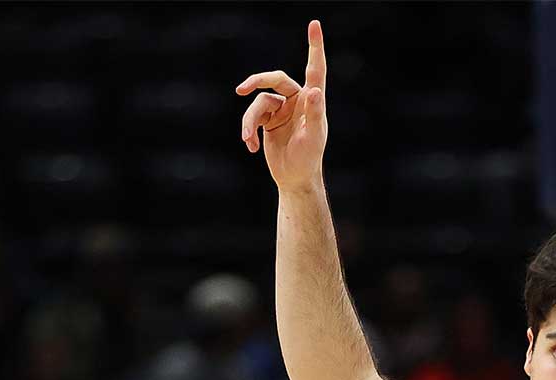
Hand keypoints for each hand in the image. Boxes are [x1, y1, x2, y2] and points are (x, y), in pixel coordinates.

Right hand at [237, 20, 328, 192]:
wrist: (294, 179)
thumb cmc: (308, 159)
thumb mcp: (313, 138)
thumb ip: (314, 113)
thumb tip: (314, 91)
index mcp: (312, 100)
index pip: (315, 68)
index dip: (315, 46)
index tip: (314, 24)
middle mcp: (297, 101)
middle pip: (274, 80)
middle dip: (256, 83)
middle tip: (241, 90)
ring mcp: (281, 110)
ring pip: (258, 104)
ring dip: (249, 121)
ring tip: (247, 139)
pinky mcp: (268, 121)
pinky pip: (252, 117)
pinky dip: (249, 131)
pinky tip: (251, 147)